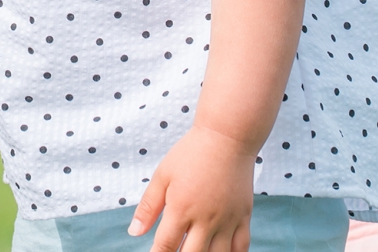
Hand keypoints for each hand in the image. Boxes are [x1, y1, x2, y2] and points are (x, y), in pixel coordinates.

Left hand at [128, 124, 258, 251]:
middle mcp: (206, 219)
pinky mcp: (243, 217)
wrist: (227, 137)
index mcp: (181, 209)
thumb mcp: (163, 176)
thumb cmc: (190, 154)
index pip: (165, 246)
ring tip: (193, 251)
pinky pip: (241, 247)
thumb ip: (148, 206)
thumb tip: (134, 232)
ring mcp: (227, 220)